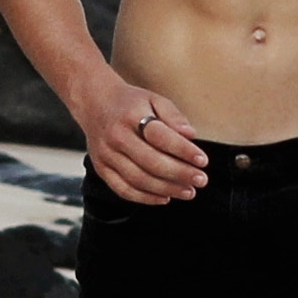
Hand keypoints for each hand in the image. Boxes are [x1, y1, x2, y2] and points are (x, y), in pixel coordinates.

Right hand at [77, 77, 209, 205]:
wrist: (94, 103)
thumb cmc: (130, 103)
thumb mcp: (154, 99)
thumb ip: (173, 116)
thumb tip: (190, 135)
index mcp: (131, 116)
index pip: (160, 136)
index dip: (183, 150)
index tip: (203, 160)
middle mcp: (116, 136)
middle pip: (150, 162)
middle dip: (180, 174)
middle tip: (201, 180)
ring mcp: (106, 155)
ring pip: (138, 179)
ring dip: (167, 189)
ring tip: (188, 191)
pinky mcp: (101, 169)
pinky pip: (123, 190)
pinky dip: (145, 198)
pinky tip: (164, 198)